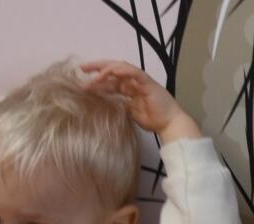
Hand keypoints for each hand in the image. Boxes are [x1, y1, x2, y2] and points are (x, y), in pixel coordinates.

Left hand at [81, 60, 200, 141]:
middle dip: (96, 67)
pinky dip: (122, 70)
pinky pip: (134, 72)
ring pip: (121, 68)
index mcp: (129, 89)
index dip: (96, 79)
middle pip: (112, 69)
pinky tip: (111, 72)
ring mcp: (140, 81)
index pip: (110, 80)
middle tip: (82, 69)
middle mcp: (133, 82)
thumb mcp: (130, 113)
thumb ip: (119, 106)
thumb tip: (105, 104)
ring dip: (106, 69)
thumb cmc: (155, 120)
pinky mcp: (148, 82)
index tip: (83, 81)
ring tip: (94, 73)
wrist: (170, 125)